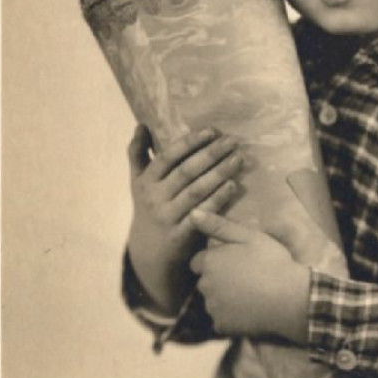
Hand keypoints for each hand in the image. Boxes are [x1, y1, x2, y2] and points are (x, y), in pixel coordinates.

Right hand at [126, 125, 243, 313]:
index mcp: (146, 181)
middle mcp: (155, 198)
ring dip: (218, 173)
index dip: (189, 143)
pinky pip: (202, 214)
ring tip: (238, 159)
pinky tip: (233, 186)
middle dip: (210, 154)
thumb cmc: (149, 208)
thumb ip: (138, 154)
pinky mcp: (181, 235)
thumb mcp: (139, 182)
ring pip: (196, 191)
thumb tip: (141, 125)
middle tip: (233, 141)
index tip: (211, 131)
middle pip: (186, 172)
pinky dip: (218, 199)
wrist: (148, 252)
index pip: (168, 157)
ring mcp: (168, 217)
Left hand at [189, 210, 309, 343]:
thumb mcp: (248, 236)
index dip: (216, 261)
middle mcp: (205, 285)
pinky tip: (250, 310)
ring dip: (225, 298)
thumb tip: (193, 213)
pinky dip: (232, 317)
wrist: (291, 298)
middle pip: (205, 282)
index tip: (236, 262)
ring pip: (213, 301)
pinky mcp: (222, 325)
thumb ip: (218, 225)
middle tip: (247, 277)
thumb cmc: (272, 263)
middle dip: (219, 280)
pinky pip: (222, 320)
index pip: (199, 262)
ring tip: (251, 294)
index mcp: (209, 262)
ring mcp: (213, 307)